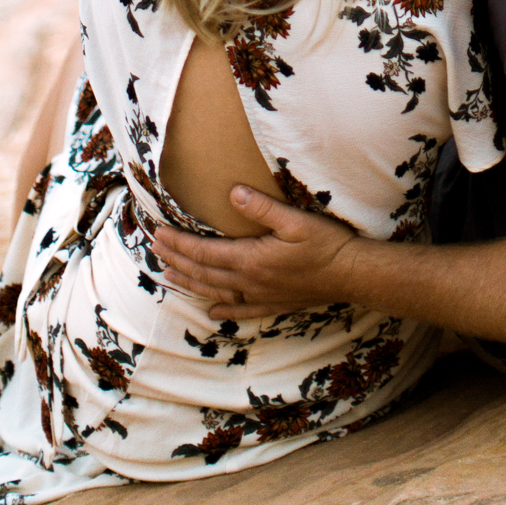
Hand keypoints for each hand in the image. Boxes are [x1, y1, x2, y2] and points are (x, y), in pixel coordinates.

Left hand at [151, 186, 360, 318]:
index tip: (159, 233)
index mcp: (251, 259)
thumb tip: (234, 193)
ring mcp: (261, 295)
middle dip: (177, 260)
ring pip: (216, 291)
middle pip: (204, 273)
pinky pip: (241, 310)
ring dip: (190, 282)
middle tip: (154, 250)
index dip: (179, 244)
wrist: (351, 274)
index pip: (205, 252)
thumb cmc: (326, 244)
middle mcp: (250, 281)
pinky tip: (212, 311)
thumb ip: (263, 208)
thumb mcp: (296, 220)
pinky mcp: (274, 303)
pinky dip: (223, 310)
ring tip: (168, 275)